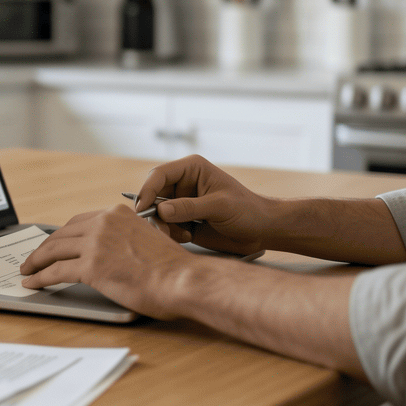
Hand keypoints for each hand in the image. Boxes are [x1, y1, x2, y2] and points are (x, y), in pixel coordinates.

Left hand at [19, 205, 197, 318]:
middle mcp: (104, 223)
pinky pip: (55, 272)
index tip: (54, 244)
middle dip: (44, 247)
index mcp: (117, 214)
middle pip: (62, 234)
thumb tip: (115, 253)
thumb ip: (126, 240)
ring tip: (28, 271)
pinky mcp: (90, 266)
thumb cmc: (172, 268)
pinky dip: (40, 278)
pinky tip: (33, 284)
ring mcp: (95, 243)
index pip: (79, 222)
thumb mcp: (147, 240)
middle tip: (33, 259)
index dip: (62, 235)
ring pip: (54, 251)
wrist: (182, 280)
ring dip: (36, 262)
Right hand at [134, 155, 276, 254]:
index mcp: (191, 169)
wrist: (261, 231)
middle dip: (155, 213)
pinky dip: (172, 234)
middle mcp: (183, 184)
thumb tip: (161, 210)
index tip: (143, 209)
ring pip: (157, 213)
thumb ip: (190, 207)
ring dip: (164, 226)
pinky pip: (166, 226)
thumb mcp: (220, 206)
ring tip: (183, 234)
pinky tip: (189, 236)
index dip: (147, 190)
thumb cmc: (247, 211)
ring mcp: (182, 203)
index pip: (159, 175)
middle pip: (153, 195)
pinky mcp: (183, 220)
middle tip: (162, 230)